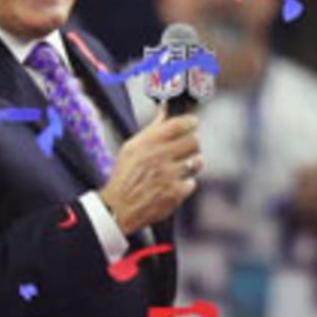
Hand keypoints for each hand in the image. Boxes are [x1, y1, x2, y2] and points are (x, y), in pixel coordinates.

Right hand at [97, 110, 202, 233]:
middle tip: (185, 149)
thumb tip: (165, 108)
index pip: (180, 124)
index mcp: (148, 143)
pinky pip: (192, 182)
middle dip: (192, 144)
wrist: (119, 208)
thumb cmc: (125, 176)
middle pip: (195, 141)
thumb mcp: (132, 147)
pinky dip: (184, 184)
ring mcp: (169, 176)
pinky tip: (172, 185)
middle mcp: (159, 157)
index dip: (190, 122)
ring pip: (197, 161)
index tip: (192, 123)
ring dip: (192, 164)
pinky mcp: (176, 193)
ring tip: (180, 168)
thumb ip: (153, 128)